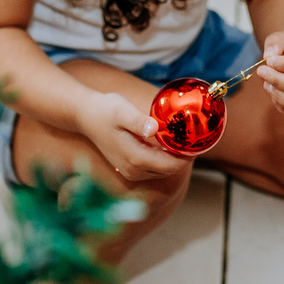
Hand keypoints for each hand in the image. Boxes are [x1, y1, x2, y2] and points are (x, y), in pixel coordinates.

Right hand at [76, 91, 190, 181]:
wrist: (86, 116)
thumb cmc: (105, 111)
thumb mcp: (122, 112)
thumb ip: (139, 122)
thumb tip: (153, 129)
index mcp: (135, 158)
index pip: (172, 165)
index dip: (187, 155)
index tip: (197, 140)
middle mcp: (134, 170)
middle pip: (170, 170)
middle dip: (183, 156)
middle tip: (193, 137)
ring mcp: (131, 172)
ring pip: (163, 170)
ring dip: (173, 158)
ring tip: (181, 138)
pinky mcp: (129, 169)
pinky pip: (154, 168)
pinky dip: (163, 158)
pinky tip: (165, 142)